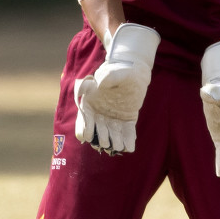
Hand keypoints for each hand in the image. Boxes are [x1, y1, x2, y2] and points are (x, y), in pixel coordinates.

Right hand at [73, 22, 160, 154]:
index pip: (84, 117)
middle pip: (98, 128)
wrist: (134, 72)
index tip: (87, 137)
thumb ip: (107, 77)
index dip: (85, 127)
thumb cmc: (121, 70)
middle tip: (106, 144)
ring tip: (118, 148)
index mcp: (91, 101)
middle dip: (101, 137)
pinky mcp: (127, 119)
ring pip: (112, 132)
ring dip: (115, 141)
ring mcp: (113, 117)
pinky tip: (130, 148)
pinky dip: (128, 140)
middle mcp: (100, 112)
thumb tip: (100, 84)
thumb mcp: (114, 71)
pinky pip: (127, 131)